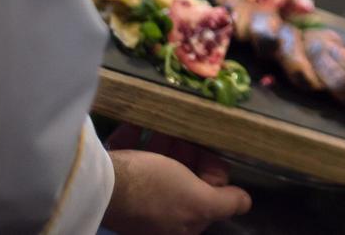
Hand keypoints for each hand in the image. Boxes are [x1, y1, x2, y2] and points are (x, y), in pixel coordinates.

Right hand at [103, 126, 250, 234]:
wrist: (98, 184)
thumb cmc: (154, 190)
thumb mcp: (198, 201)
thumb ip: (224, 203)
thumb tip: (246, 203)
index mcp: (179, 225)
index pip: (206, 194)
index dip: (210, 168)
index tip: (205, 148)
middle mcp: (157, 215)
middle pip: (182, 175)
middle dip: (186, 149)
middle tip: (184, 131)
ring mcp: (134, 198)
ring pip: (156, 162)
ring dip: (163, 138)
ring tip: (164, 120)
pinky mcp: (113, 182)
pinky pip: (129, 154)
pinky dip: (135, 136)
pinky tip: (137, 120)